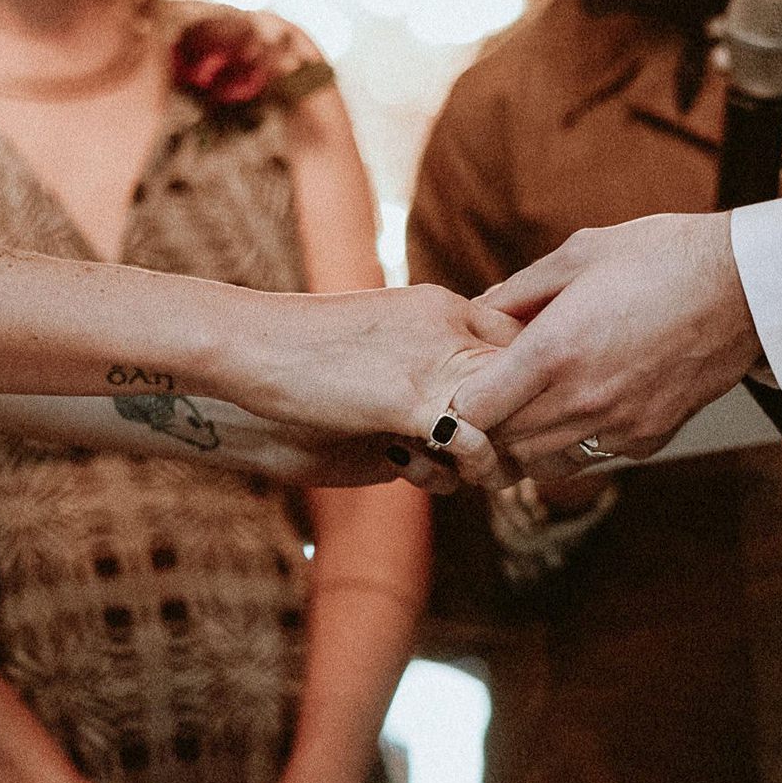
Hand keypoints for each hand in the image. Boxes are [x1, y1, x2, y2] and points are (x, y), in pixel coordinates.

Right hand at [227, 285, 516, 486]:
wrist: (249, 343)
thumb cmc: (303, 352)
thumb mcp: (380, 340)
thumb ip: (422, 362)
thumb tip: (451, 409)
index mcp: (442, 304)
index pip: (521, 341)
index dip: (528, 385)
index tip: (515, 422)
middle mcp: (450, 323)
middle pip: (532, 375)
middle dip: (529, 423)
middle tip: (515, 458)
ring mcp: (433, 359)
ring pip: (511, 413)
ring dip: (504, 452)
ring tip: (483, 474)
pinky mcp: (409, 400)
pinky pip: (477, 443)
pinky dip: (477, 469)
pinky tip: (449, 478)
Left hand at [450, 212, 762, 482]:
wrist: (747, 287)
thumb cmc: (662, 258)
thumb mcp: (578, 255)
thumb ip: (518, 291)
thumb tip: (477, 311)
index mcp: (554, 351)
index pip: (471, 411)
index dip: (457, 401)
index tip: (463, 382)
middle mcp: (582, 400)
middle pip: (500, 445)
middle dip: (485, 426)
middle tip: (488, 399)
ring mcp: (617, 427)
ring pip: (540, 463)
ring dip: (525, 442)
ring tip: (530, 407)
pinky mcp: (648, 439)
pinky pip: (589, 458)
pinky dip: (572, 443)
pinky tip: (581, 407)